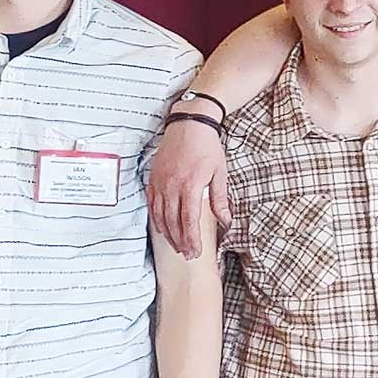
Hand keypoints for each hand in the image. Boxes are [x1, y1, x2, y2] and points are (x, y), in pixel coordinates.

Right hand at [148, 118, 230, 260]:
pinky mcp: (153, 177)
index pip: (189, 220)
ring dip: (167, 233)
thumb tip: (225, 220)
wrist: (189, 123)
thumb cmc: (207, 146)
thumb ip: (220, 198)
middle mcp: (172, 186)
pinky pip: (151, 203)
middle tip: (187, 255)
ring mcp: (160, 182)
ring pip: (160, 215)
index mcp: (190, 185)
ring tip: (176, 246)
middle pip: (173, 222)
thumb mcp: (219, 172)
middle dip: (180, 241)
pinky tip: (161, 228)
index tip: (196, 252)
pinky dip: (155, 218)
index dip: (192, 239)